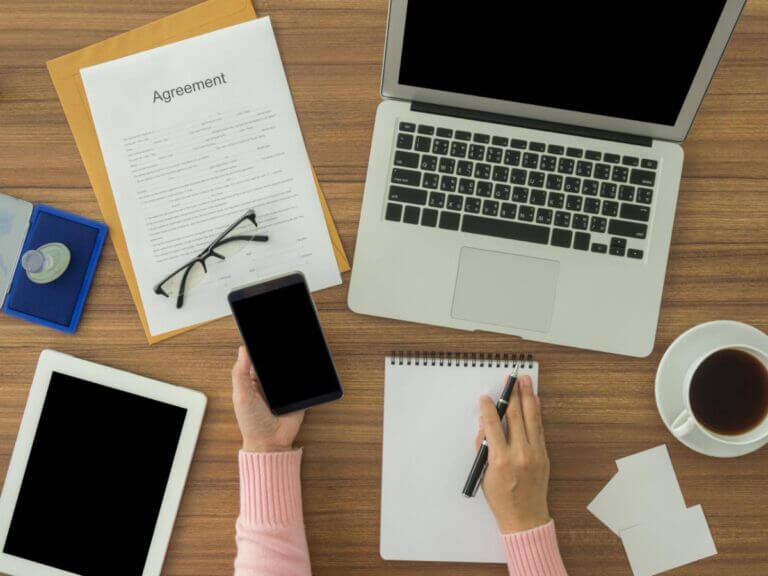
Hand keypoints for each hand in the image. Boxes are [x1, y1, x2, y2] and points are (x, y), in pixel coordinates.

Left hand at [231, 345, 304, 451]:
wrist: (271, 443)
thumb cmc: (252, 423)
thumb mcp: (242, 396)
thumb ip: (240, 373)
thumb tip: (242, 350)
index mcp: (252, 379)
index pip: (257, 357)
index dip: (260, 346)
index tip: (266, 333)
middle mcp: (268, 381)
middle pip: (275, 360)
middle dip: (279, 352)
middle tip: (285, 340)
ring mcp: (283, 387)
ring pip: (290, 368)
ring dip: (293, 363)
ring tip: (297, 350)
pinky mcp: (297, 394)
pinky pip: (302, 380)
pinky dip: (304, 374)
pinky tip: (306, 367)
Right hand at [476, 375, 550, 532]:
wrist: (525, 517)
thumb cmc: (501, 499)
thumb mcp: (484, 473)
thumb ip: (483, 447)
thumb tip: (484, 424)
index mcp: (501, 460)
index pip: (493, 426)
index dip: (488, 409)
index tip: (485, 398)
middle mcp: (520, 454)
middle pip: (515, 417)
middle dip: (512, 396)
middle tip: (510, 379)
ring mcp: (535, 454)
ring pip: (531, 419)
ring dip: (528, 397)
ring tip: (526, 381)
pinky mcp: (544, 455)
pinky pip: (540, 429)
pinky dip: (537, 413)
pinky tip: (535, 401)